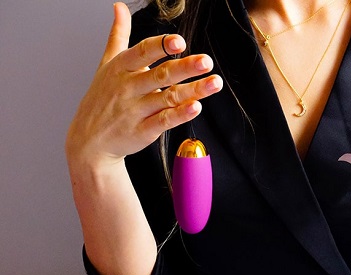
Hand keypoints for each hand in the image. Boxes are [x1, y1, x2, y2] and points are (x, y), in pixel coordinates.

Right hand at [66, 2, 222, 168]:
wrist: (89, 140)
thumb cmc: (102, 98)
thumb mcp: (107, 64)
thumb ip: (118, 35)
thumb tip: (119, 7)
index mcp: (121, 68)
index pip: (142, 53)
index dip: (161, 46)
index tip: (179, 42)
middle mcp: (128, 88)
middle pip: (160, 75)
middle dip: (185, 67)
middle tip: (207, 61)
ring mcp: (135, 110)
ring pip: (168, 98)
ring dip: (193, 91)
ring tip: (215, 83)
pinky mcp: (142, 131)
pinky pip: (164, 121)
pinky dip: (180, 115)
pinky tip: (196, 107)